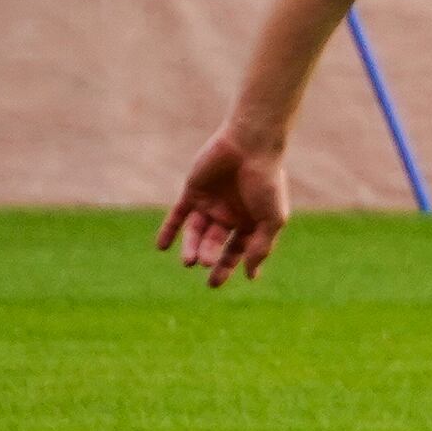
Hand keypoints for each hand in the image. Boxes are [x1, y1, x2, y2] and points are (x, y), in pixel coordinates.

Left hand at [159, 127, 291, 286]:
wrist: (250, 147)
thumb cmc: (266, 183)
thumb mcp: (270, 220)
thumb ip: (261, 247)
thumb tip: (250, 273)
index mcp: (251, 221)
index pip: (238, 250)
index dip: (230, 266)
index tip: (216, 283)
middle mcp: (230, 214)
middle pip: (216, 244)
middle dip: (211, 258)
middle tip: (206, 268)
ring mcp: (211, 203)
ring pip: (197, 232)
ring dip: (192, 248)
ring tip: (189, 261)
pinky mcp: (193, 192)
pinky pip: (178, 215)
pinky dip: (169, 230)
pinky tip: (161, 247)